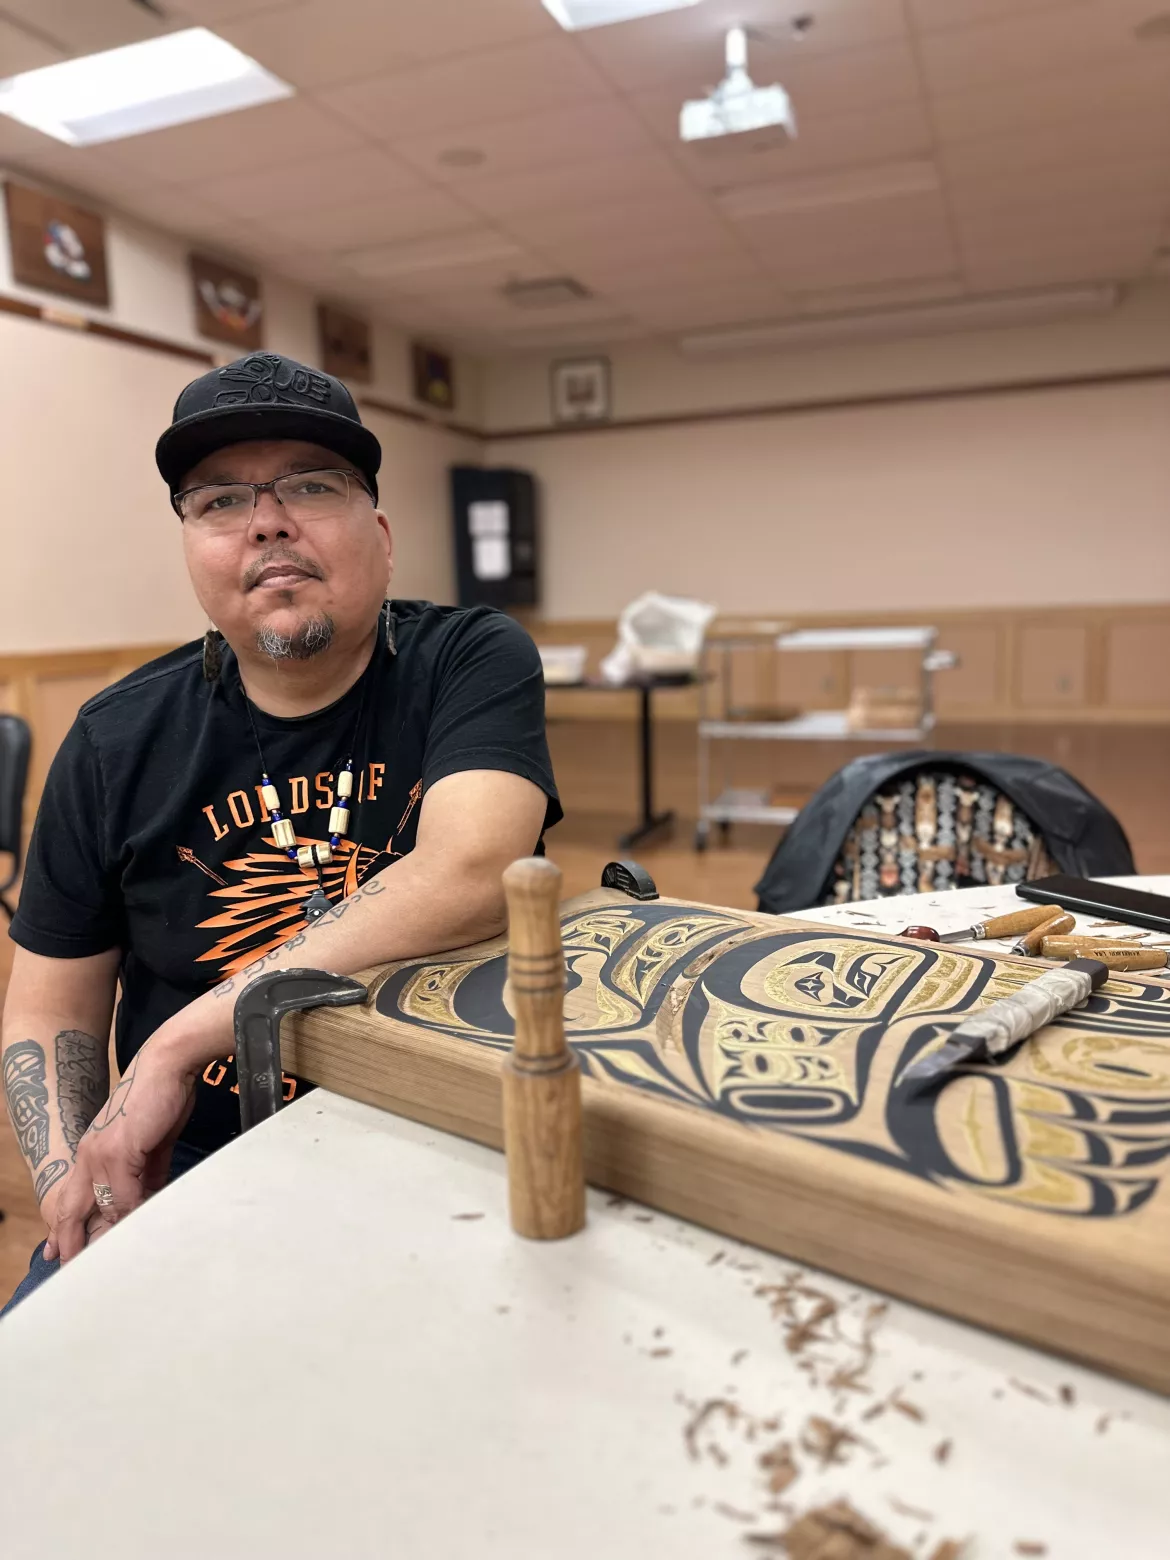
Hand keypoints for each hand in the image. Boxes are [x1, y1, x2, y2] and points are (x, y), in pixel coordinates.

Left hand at [47, 1042, 196, 1262]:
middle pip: (72, 1210)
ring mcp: (101, 1154)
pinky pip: (124, 1196)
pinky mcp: (119, 1152)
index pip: (73, 1198)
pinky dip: (132, 1215)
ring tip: (110, 1263)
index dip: (65, 1228)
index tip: (57, 1253)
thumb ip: (145, 1173)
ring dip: (108, 1236)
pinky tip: (139, 1230)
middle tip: (69, 1271)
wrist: (168, 1065)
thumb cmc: (161, 1098)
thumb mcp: (150, 1143)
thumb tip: (147, 1199)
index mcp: (93, 1151)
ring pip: (101, 1208)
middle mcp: (89, 1155)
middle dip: (71, 1243)